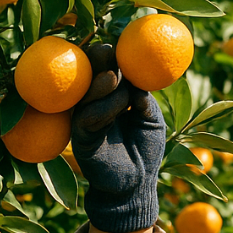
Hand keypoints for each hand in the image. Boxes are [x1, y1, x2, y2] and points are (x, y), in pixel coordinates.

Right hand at [71, 43, 165, 232]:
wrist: (137, 186)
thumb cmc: (146, 152)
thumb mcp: (152, 120)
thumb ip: (144, 100)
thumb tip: (136, 79)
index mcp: (110, 97)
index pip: (105, 70)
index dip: (111, 57)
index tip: (120, 46)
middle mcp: (93, 104)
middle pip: (89, 75)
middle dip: (97, 61)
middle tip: (107, 51)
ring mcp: (84, 119)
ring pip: (86, 93)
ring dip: (102, 83)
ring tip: (116, 76)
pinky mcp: (80, 137)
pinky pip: (88, 116)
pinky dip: (104, 106)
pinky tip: (118, 99)